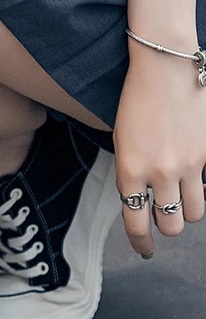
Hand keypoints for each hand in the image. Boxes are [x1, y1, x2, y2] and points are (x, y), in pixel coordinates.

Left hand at [114, 45, 205, 256]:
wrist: (165, 68)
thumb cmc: (137, 104)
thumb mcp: (122, 145)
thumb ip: (131, 177)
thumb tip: (142, 203)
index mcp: (129, 173)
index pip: (137, 225)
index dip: (141, 244)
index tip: (145, 250)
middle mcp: (160, 174)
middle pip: (171, 225)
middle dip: (167, 226)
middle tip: (164, 215)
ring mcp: (189, 164)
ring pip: (196, 212)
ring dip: (189, 210)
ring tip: (182, 197)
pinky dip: (205, 188)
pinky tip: (198, 178)